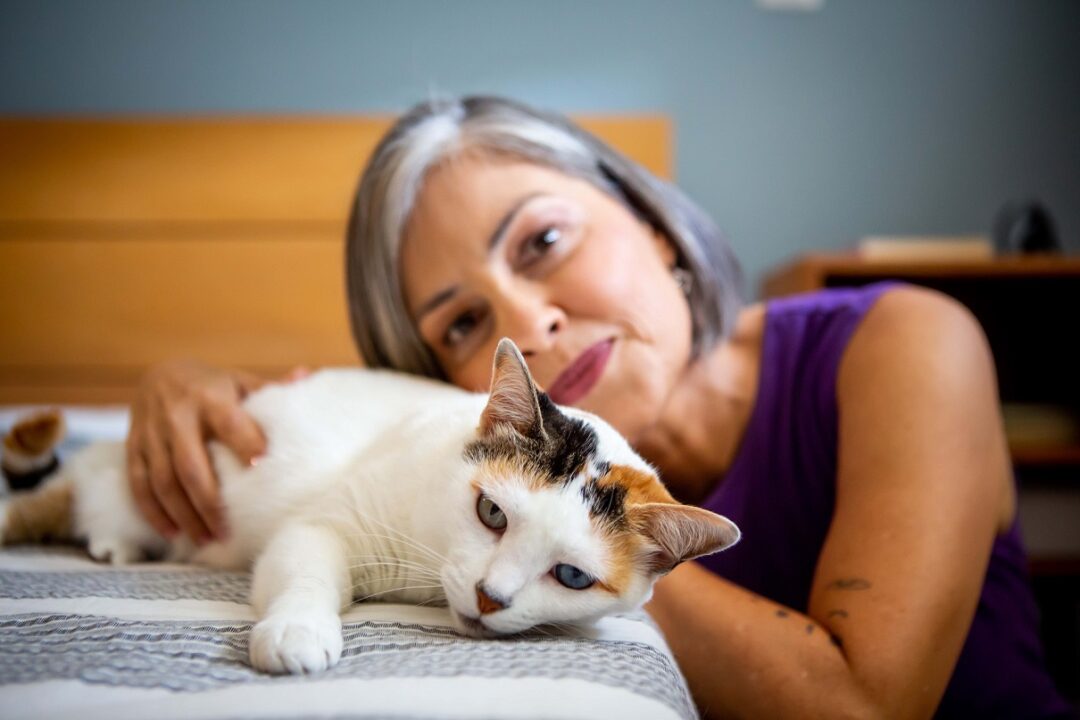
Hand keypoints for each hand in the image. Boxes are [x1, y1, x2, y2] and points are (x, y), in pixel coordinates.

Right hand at [125, 360, 306, 543]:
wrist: (158, 373)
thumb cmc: (212, 385)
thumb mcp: (239, 382)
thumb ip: (270, 388)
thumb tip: (307, 375)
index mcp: (210, 396)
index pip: (229, 423)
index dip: (244, 443)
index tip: (260, 468)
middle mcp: (177, 415)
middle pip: (190, 466)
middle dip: (209, 502)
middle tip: (228, 531)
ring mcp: (151, 433)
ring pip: (163, 481)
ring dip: (184, 515)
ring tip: (206, 538)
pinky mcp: (133, 447)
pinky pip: (139, 485)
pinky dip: (154, 512)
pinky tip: (173, 533)